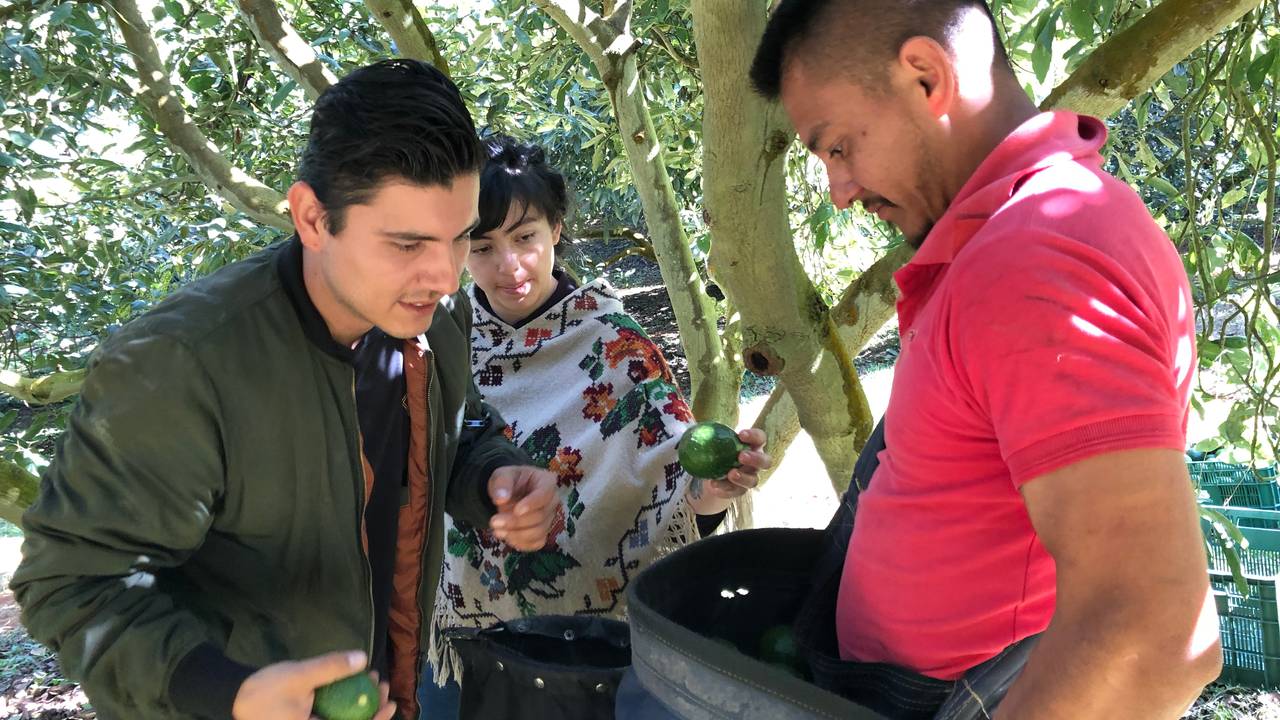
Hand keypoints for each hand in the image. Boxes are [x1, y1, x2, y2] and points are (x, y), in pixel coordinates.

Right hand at [231, 650, 395, 719]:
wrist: (234, 698)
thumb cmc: (265, 691)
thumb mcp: (300, 676)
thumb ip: (330, 668)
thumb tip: (362, 658)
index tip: (389, 703)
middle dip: (371, 708)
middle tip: (381, 684)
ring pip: (344, 719)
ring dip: (360, 703)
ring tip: (370, 679)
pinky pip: (333, 716)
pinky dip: (345, 702)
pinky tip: (352, 683)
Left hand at [488, 465, 559, 550]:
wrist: (508, 494)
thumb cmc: (509, 481)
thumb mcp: (502, 474)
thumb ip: (501, 483)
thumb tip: (501, 498)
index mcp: (546, 482)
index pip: (545, 494)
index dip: (532, 504)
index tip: (516, 511)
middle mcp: (552, 501)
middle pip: (541, 516)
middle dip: (516, 522)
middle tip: (494, 522)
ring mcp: (549, 519)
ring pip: (539, 532)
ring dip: (516, 534)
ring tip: (497, 530)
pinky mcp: (542, 533)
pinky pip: (535, 543)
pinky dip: (520, 543)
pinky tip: (505, 536)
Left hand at [703, 428, 771, 499]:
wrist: (713, 471)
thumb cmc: (717, 449)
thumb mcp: (714, 440)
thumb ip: (709, 434)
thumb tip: (693, 427)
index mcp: (753, 446)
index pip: (760, 438)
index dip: (754, 436)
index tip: (740, 434)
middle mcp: (756, 463)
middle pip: (765, 462)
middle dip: (755, 459)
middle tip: (741, 456)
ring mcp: (750, 478)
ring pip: (753, 481)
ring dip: (743, 478)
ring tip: (730, 474)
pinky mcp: (740, 491)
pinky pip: (736, 492)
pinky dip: (725, 490)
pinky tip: (714, 486)